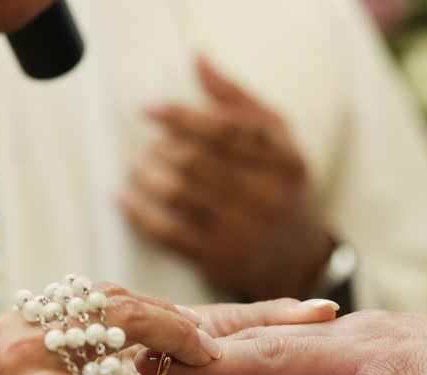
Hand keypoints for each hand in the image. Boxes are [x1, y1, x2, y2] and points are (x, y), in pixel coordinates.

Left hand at [120, 58, 333, 300]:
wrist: (302, 261)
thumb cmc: (282, 189)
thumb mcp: (278, 140)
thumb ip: (238, 101)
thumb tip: (198, 61)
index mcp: (283, 160)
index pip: (223, 130)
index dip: (179, 116)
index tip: (148, 108)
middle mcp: (265, 196)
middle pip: (195, 161)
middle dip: (160, 148)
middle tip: (148, 145)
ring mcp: (242, 232)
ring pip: (178, 194)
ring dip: (147, 175)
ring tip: (137, 165)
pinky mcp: (219, 260)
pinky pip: (168, 233)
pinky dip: (139, 213)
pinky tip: (125, 197)